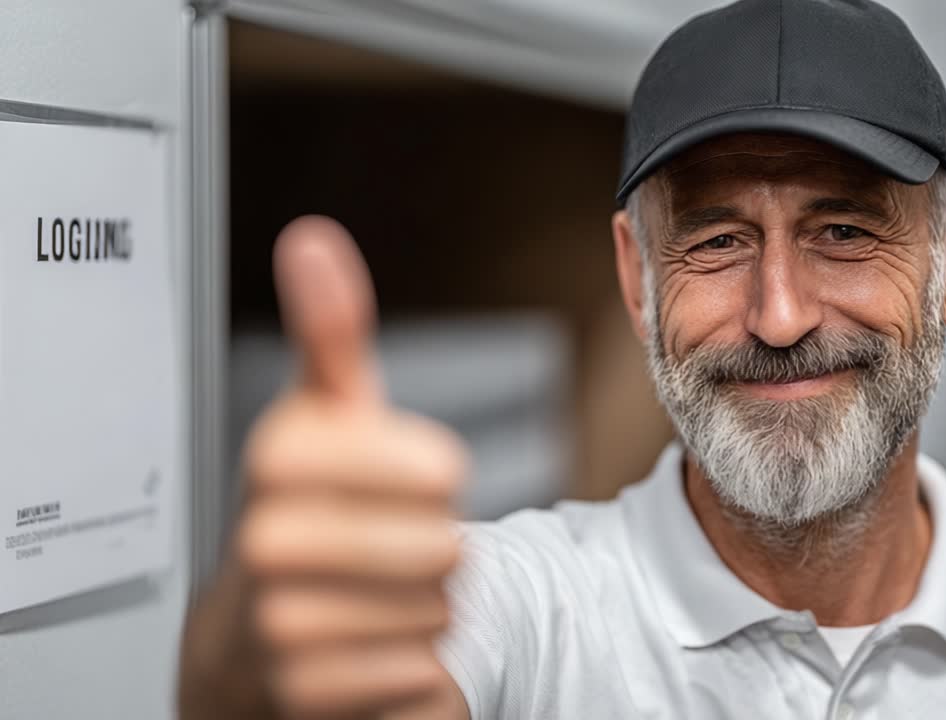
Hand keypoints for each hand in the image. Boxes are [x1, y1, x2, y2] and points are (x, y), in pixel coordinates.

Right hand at [180, 216, 468, 718]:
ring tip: (381, 595)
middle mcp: (266, 540)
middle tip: (397, 546)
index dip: (439, 477)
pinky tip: (375, 645)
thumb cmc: (307, 512)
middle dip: (439, 550)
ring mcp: (280, 622)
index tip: (420, 476)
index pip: (433, 468)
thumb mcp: (325, 419)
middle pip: (443, 546)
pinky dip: (419, 663)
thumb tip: (313, 242)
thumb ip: (331, 336)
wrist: (251, 640)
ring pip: (438, 612)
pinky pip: (422, 672)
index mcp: (280, 458)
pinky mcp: (304, 694)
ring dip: (431, 608)